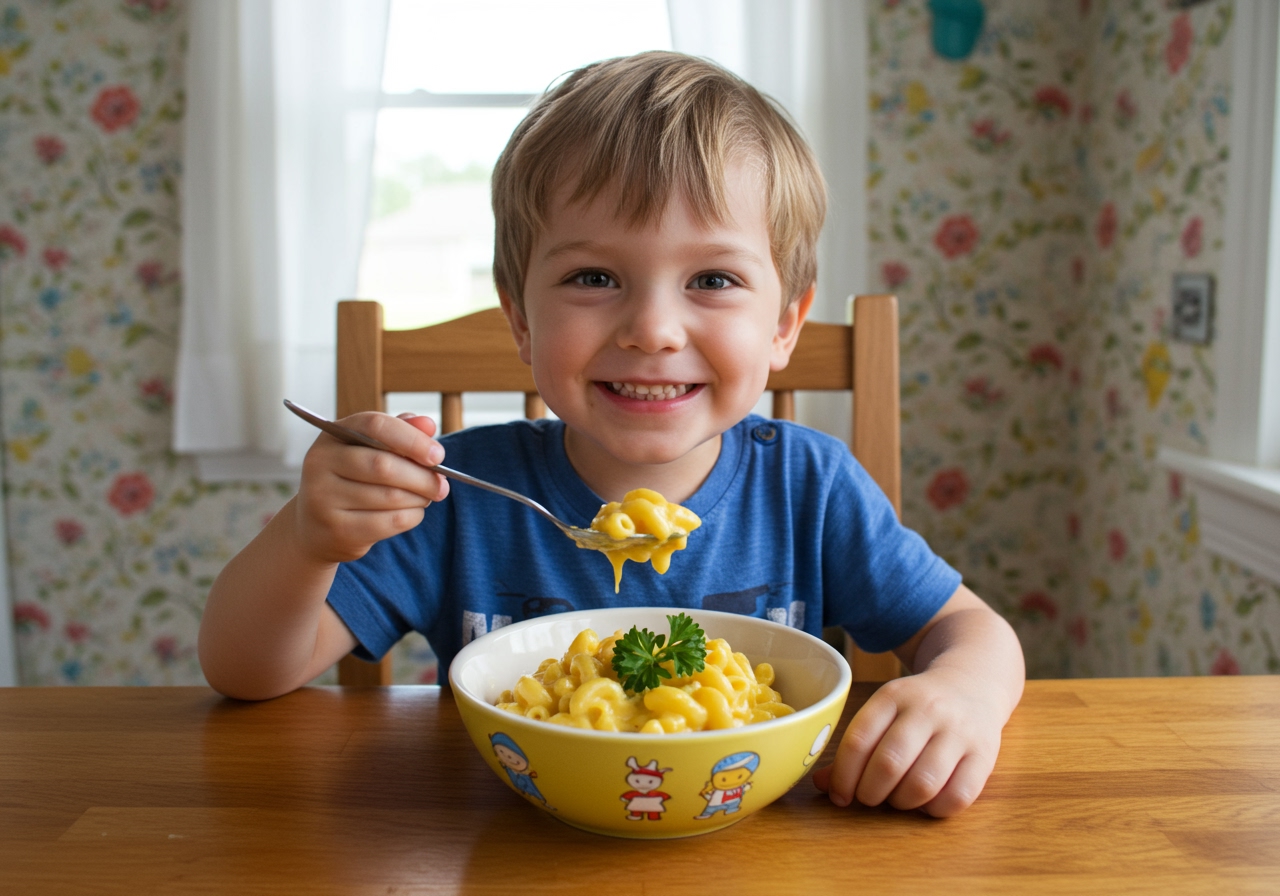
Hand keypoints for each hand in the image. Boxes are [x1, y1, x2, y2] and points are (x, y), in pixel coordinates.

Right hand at [293, 411, 449, 563]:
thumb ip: (401, 432)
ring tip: (426, 497)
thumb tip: (428, 424)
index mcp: (332, 435)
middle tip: (442, 485)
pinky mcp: (336, 530)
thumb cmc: (353, 480)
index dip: (412, 439)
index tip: (438, 455)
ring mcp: (323, 498)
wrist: (315, 528)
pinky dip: (411, 517)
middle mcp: (320, 462)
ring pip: (390, 496)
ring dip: (419, 498)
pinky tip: (413, 513)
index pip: (375, 425)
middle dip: (422, 477)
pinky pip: (389, 522)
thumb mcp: (370, 450)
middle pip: (384, 465)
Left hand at [811, 667, 1004, 816]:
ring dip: (902, 803)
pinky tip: (927, 801)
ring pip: (923, 783)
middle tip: (868, 798)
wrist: (973, 683)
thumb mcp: (884, 712)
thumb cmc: (918, 708)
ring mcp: (959, 732)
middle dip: (870, 792)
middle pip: (889, 763)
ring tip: (897, 799)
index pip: (858, 740)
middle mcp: (927, 710)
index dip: (843, 776)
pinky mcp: (985, 755)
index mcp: (893, 696)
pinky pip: (957, 797)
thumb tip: (823, 784)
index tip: (839, 795)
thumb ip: (855, 747)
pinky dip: (935, 809)